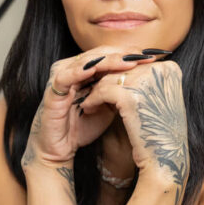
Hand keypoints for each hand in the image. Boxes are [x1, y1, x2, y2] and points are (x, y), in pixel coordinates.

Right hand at [21, 47, 159, 170]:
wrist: (60, 149)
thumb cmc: (82, 127)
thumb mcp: (108, 107)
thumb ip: (120, 92)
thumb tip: (146, 82)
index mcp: (86, 70)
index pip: (109, 55)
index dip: (130, 55)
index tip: (151, 57)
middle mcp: (73, 69)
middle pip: (99, 54)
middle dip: (123, 55)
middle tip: (143, 55)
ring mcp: (61, 77)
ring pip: (85, 61)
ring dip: (107, 60)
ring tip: (127, 60)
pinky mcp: (52, 90)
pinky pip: (65, 77)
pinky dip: (79, 71)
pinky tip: (95, 70)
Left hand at [79, 59, 189, 196]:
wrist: (165, 157)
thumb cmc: (160, 132)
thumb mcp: (159, 99)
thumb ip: (147, 80)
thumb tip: (124, 66)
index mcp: (169, 68)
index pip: (136, 66)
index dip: (120, 77)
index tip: (110, 88)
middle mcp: (159, 70)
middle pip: (123, 69)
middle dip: (106, 81)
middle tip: (92, 92)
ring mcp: (145, 81)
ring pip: (110, 79)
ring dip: (96, 90)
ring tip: (89, 102)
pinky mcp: (129, 95)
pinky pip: (102, 91)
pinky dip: (93, 99)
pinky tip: (88, 108)